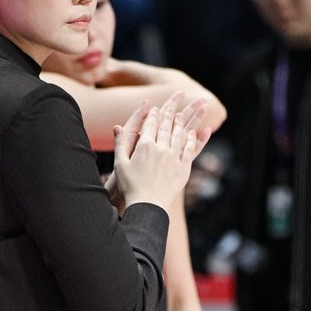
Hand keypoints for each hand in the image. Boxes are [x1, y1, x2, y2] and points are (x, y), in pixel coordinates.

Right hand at [108, 93, 210, 212]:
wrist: (148, 204)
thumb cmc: (130, 186)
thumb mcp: (120, 164)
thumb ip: (120, 143)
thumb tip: (117, 126)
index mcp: (145, 146)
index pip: (150, 125)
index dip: (153, 115)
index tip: (156, 108)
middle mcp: (161, 148)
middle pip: (166, 127)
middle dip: (169, 114)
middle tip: (172, 106)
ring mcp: (174, 157)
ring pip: (179, 135)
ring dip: (181, 123)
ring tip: (182, 115)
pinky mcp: (183, 167)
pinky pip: (190, 149)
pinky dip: (193, 140)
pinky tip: (193, 134)